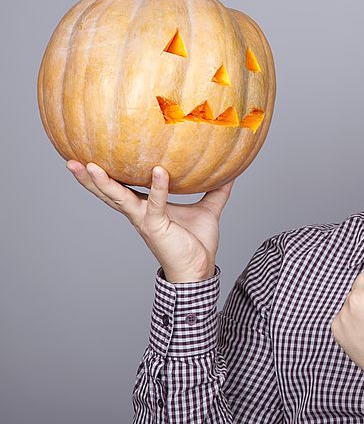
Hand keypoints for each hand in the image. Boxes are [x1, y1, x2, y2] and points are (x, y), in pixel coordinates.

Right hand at [66, 160, 233, 282]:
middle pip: (108, 192)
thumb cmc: (197, 243)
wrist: (199, 269)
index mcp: (146, 207)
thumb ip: (216, 190)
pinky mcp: (156, 226)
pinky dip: (158, 187)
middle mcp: (139, 212)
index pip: (122, 187)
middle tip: (72, 159)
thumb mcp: (208, 209)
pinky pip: (155, 204)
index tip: (92, 154)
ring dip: (102, 183)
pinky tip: (159, 171)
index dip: (107, 173)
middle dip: (89, 178)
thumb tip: (232, 171)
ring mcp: (144, 219)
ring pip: (118, 198)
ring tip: (89, 165)